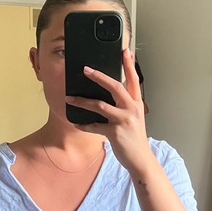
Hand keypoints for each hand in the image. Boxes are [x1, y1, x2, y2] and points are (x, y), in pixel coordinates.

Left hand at [66, 48, 152, 172]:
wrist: (141, 159)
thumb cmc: (135, 139)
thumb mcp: (134, 118)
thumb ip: (125, 106)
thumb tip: (109, 96)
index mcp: (136, 104)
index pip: (133, 80)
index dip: (129, 65)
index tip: (125, 51)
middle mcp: (131, 109)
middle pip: (115, 86)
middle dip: (98, 76)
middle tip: (85, 70)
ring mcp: (123, 120)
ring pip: (99, 105)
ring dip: (82, 101)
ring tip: (70, 98)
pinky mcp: (115, 132)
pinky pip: (94, 126)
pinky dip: (83, 124)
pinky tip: (76, 123)